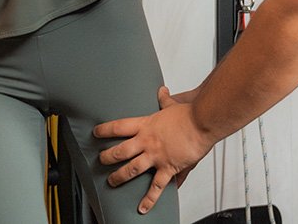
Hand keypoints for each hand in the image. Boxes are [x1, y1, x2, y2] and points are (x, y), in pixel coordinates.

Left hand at [94, 86, 214, 214]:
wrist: (201, 122)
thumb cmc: (188, 113)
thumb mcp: (172, 104)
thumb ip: (164, 99)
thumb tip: (162, 91)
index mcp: (146, 125)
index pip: (119, 126)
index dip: (105, 130)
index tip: (96, 133)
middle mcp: (147, 141)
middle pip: (120, 150)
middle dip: (107, 157)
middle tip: (100, 160)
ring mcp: (156, 156)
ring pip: (132, 169)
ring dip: (120, 176)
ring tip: (112, 181)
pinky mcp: (168, 167)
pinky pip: (156, 187)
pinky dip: (149, 199)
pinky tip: (142, 208)